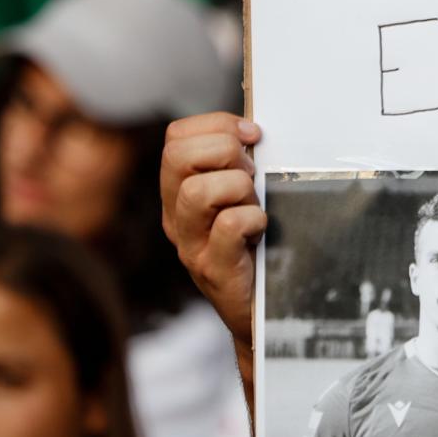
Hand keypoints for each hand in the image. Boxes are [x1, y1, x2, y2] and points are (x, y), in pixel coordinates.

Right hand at [161, 113, 263, 346]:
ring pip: (197, 192)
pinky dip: (252, 219)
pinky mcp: (213, 268)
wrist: (257, 311)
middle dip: (225, 152)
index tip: (251, 137)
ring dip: (238, 188)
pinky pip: (227, 226)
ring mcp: (190, 244)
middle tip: (251, 174)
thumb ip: (239, 164)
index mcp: (178, 191)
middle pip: (178, 156)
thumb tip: (252, 129)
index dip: (217, 125)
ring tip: (255, 204)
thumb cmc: (254, 246)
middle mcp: (176, 215)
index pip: (177, 137)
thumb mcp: (242, 197)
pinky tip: (261, 229)